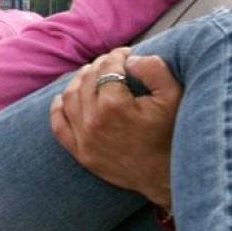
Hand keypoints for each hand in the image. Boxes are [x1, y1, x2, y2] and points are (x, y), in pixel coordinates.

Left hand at [50, 48, 180, 208]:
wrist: (169, 176)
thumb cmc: (172, 134)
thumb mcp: (173, 95)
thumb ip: (153, 69)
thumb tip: (130, 60)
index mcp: (114, 105)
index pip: (107, 67)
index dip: (117, 55)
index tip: (126, 53)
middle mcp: (93, 121)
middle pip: (87, 79)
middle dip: (100, 65)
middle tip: (113, 63)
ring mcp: (84, 140)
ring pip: (70, 97)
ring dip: (80, 81)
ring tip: (94, 76)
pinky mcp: (82, 155)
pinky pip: (59, 126)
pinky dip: (58, 108)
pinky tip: (65, 98)